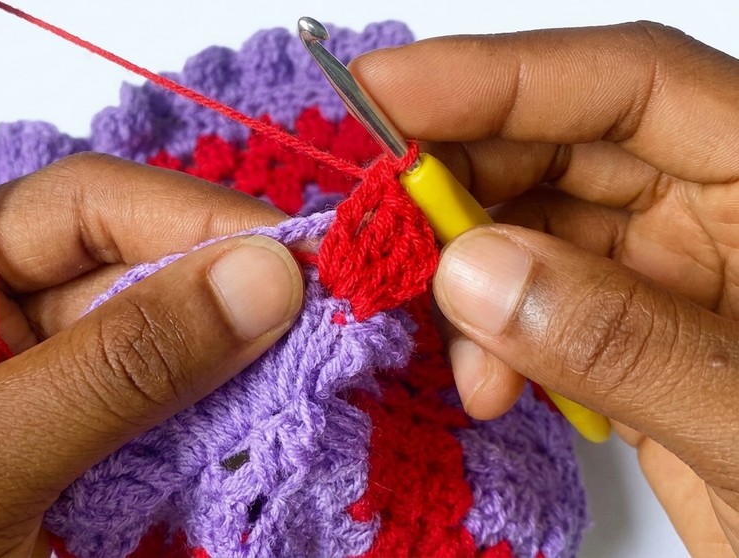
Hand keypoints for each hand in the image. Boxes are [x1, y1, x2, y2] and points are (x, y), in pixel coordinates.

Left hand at [0, 2, 302, 555]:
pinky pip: (136, 376)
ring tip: (291, 309)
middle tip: (282, 257)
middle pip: (66, 218)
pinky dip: (198, 371)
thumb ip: (115, 369)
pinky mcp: (41, 434)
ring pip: (119, 300)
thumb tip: (259, 281)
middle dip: (176, 227)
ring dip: (205, 304)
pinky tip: (254, 357)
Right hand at [353, 22, 738, 554]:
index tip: (382, 94)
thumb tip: (476, 272)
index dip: (497, 77)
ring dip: (466, 278)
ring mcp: (672, 276)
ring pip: (532, 227)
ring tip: (450, 343)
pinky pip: (533, 304)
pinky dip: (487, 336)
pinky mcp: (631, 339)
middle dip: (460, 185)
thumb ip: (625, 343)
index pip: (631, 85)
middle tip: (379, 228)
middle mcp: (723, 211)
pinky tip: (487, 383)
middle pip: (562, 146)